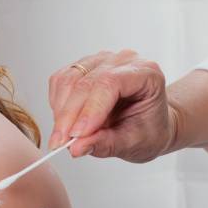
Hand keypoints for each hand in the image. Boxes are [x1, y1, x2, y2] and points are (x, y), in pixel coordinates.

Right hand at [47, 50, 176, 162]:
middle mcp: (122, 61)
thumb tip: (77, 147)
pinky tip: (65, 120)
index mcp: (146, 74)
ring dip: (60, 110)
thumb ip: (105, 144)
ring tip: (63, 135)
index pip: (110, 83)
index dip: (89, 110)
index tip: (76, 135)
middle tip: (60, 143)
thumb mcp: (134, 144)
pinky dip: (58, 104)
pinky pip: (60, 81)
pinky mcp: (82, 67)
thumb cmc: (149, 130)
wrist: (149, 122)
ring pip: (68, 80)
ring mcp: (100, 61)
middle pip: (85, 82)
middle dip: (69, 116)